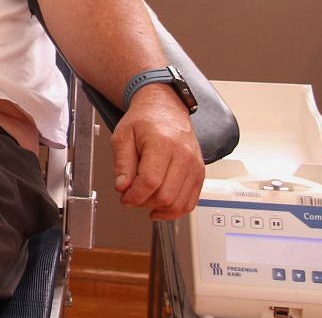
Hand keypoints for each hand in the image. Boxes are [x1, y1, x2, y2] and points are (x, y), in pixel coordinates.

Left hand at [111, 84, 204, 220]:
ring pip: (179, 203)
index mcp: (162, 143)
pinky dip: (175, 211)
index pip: (150, 181)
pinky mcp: (200, 174)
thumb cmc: (144, 121)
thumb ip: (122, 163)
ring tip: (144, 199)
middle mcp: (183, 156)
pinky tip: (160, 208)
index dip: (134, 195)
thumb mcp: (122, 136)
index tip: (124, 197)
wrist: (166, 109)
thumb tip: (123, 187)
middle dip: (143, 202)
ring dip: (158, 208)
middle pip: (165, 196)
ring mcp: (195, 166)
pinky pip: (190, 202)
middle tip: (131, 197)